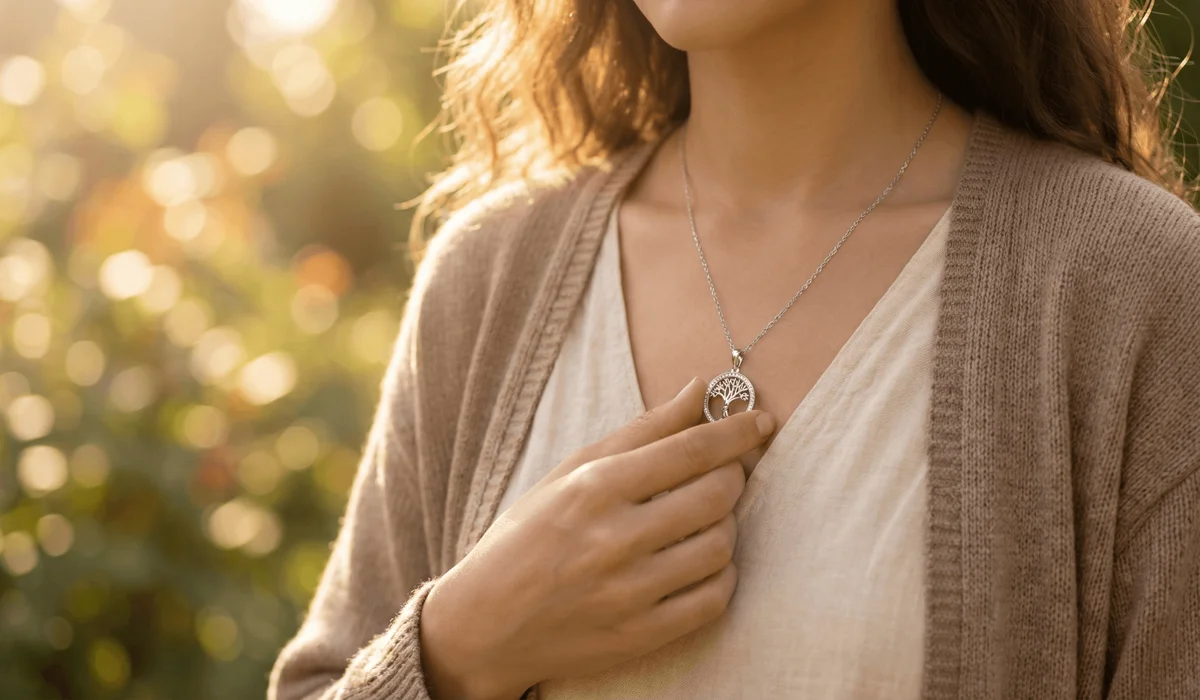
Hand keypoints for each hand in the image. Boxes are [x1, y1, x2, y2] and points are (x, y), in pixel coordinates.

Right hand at [418, 377, 775, 699]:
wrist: (483, 625)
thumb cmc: (526, 537)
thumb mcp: (570, 472)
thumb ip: (642, 431)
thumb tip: (699, 390)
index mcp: (593, 487)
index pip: (689, 449)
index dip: (737, 432)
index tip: (761, 422)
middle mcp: (612, 538)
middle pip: (716, 495)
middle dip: (733, 476)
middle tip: (725, 473)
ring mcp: (628, 592)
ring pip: (721, 546)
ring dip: (728, 526)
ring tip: (706, 520)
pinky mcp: (640, 636)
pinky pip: (715, 600)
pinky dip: (722, 576)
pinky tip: (704, 563)